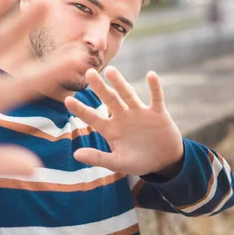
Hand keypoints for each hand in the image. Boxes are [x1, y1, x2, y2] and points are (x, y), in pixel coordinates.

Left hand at [65, 66, 183, 176]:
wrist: (165, 161)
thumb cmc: (139, 162)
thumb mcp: (118, 163)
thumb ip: (98, 158)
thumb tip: (76, 154)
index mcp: (111, 129)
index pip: (93, 117)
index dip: (81, 110)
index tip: (68, 100)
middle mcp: (123, 117)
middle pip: (109, 99)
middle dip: (99, 87)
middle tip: (89, 72)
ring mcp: (140, 113)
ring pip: (128, 94)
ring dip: (120, 83)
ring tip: (110, 71)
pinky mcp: (157, 112)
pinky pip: (156, 97)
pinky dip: (154, 87)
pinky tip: (151, 75)